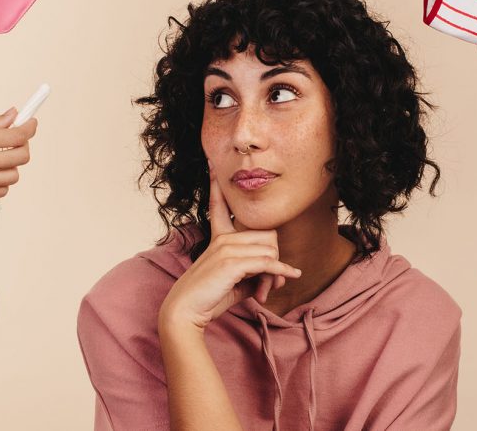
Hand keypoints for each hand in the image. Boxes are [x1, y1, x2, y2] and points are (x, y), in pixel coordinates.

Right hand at [0, 108, 36, 200]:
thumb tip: (13, 115)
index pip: (16, 136)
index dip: (29, 128)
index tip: (31, 122)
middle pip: (21, 156)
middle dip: (24, 146)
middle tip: (16, 139)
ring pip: (13, 176)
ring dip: (12, 165)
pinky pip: (0, 191)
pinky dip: (2, 182)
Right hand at [158, 161, 301, 331]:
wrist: (185, 311)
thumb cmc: (209, 297)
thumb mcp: (235, 281)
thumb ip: (254, 273)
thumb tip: (277, 276)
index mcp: (218, 237)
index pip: (218, 205)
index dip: (216, 185)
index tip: (212, 164)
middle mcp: (222, 238)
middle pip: (266, 235)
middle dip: (275, 258)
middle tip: (272, 283)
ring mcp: (226, 248)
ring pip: (269, 249)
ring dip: (276, 272)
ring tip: (269, 290)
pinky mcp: (232, 262)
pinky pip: (267, 262)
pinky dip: (281, 272)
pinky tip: (291, 276)